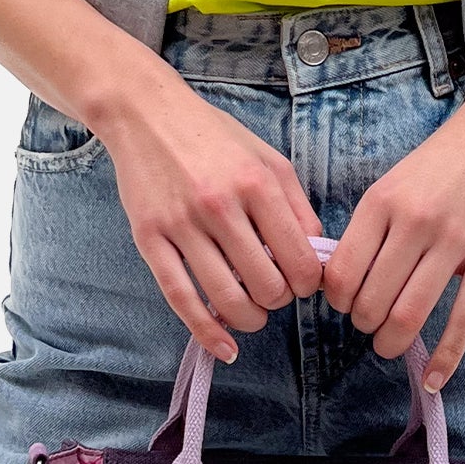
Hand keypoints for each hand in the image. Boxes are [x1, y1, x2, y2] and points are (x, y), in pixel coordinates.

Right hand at [95, 63, 325, 361]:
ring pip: (226, 297)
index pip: (300, 258)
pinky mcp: (149, 238)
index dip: (309, 283)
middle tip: (276, 292)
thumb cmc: (214, 137)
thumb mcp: (268, 159)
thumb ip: (297, 206)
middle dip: (279, 299)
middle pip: (266, 284)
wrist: (146, 115)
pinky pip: (181, 297)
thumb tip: (318, 256)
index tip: (304, 283)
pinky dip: (205, 331)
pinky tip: (223, 348)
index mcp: (257, 183)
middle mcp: (220, 204)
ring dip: (249, 318)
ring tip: (253, 313)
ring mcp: (182, 224)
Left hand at [320, 63, 464, 389]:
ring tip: (390, 346)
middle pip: (371, 301)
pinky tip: (434, 377)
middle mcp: (413, 221)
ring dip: (393, 342)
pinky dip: (446, 355)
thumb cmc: (449, 154)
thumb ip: (372, 224)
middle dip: (364, 325)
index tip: (345, 304)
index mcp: (381, 201)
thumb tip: (342, 276)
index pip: (340, 273)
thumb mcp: (398, 179)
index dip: (337, 301)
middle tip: (370, 326)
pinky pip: (464, 316)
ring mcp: (456, 239)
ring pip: (410, 314)